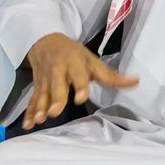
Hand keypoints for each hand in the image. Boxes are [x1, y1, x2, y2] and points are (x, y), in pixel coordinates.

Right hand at [21, 33, 137, 129]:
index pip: (79, 75)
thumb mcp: (92, 61)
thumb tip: (136, 81)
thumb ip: (112, 75)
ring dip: (40, 107)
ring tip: (40, 119)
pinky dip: (29, 112)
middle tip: (54, 112)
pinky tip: (29, 124)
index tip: (81, 97)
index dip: (80, 86)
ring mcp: (46, 80)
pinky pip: (33, 100)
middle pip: (56, 86)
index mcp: (74, 64)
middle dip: (55, 99)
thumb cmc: (72, 54)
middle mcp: (58, 71)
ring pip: (42, 94)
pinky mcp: (38, 87)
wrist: (44, 41)